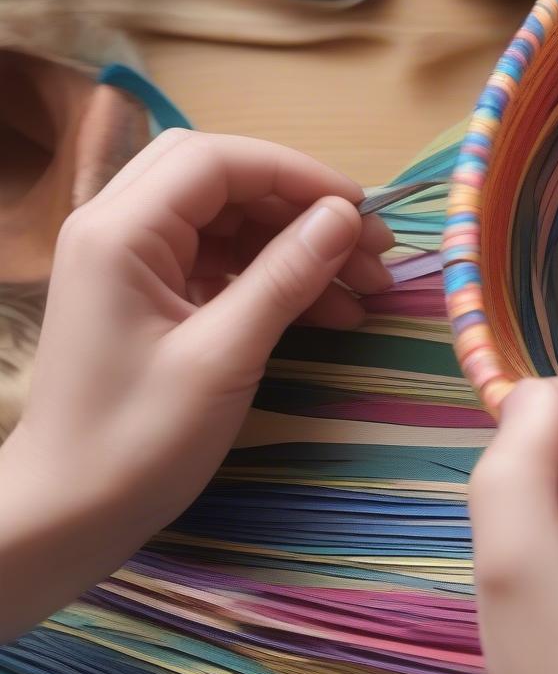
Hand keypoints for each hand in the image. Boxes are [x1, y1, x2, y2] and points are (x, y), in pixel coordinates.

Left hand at [0, 129, 392, 639]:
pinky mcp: (151, 298)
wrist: (73, 511)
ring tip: (364, 286)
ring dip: (295, 245)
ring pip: (228, 223)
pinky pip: (221, 264)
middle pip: (223, 181)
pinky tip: (328, 311)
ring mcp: (133, 264)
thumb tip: (344, 216)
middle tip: (368, 248)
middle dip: (300, 206)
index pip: (218, 161)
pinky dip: (274, 279)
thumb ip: (284, 276)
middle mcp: (119, 229)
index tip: (363, 211)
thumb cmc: (140, 440)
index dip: (297, 175)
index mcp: (121, 231)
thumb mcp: (224, 356)